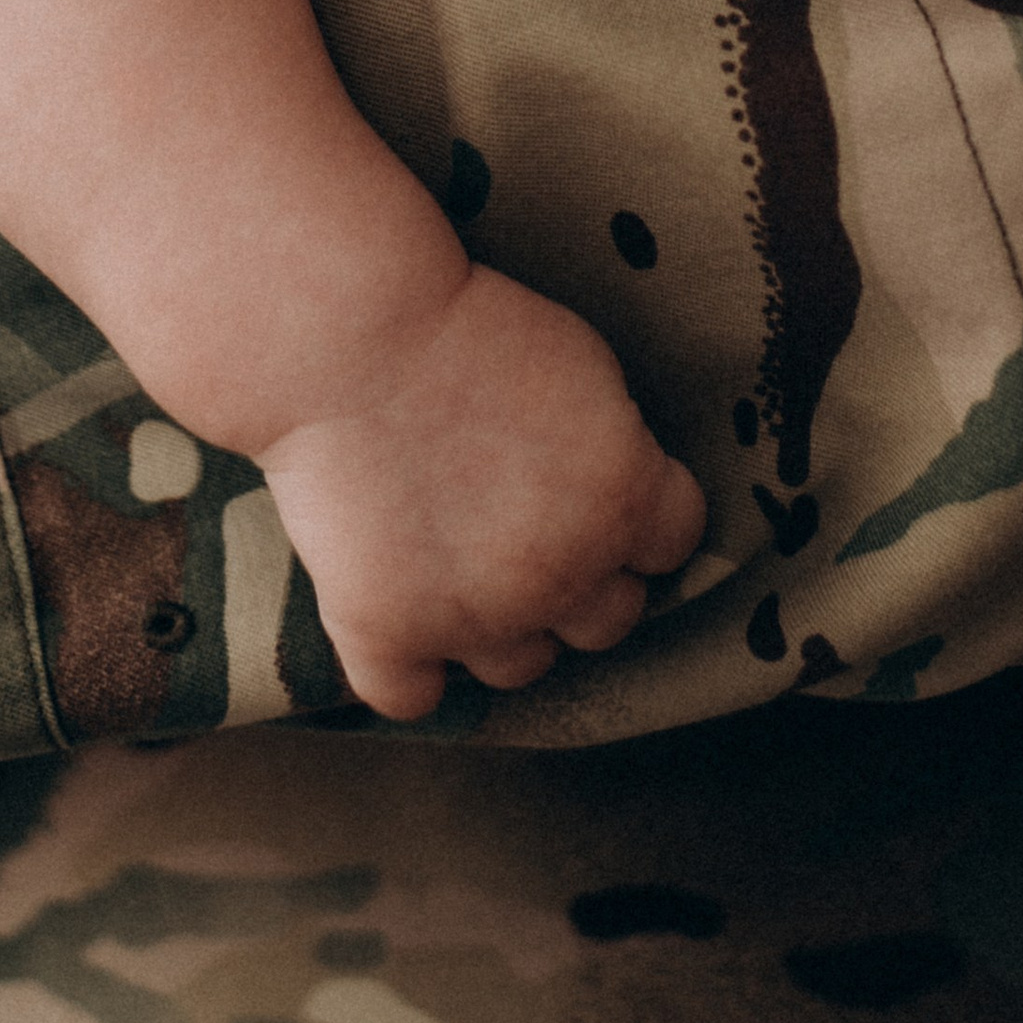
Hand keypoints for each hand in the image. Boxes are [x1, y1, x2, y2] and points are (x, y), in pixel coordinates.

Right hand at [257, 262, 706, 720]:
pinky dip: (407, 670)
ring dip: (503, 627)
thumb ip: (616, 445)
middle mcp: (564, 575)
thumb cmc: (467, 326)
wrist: (350, 339)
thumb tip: (622, 488)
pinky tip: (399, 620)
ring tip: (461, 565)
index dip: (636, 514)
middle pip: (608, 621)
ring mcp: (476, 617)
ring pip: (522, 666)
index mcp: (625, 500)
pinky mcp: (388, 634)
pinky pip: (412, 696)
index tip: (595, 486)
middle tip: (528, 526)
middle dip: (581, 580)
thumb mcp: (584, 365)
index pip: (672, 543)